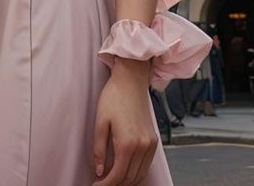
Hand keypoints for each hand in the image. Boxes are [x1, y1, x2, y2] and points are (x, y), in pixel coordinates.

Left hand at [94, 66, 159, 185]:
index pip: (117, 177)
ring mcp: (150, 142)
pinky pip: (146, 164)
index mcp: (127, 143)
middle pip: (129, 178)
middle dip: (115, 185)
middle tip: (101, 184)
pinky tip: (125, 170)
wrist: (131, 79)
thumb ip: (99, 150)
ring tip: (111, 179)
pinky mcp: (154, 138)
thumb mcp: (100, 123)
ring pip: (140, 174)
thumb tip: (99, 171)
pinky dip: (136, 172)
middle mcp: (142, 145)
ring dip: (126, 181)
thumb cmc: (114, 97)